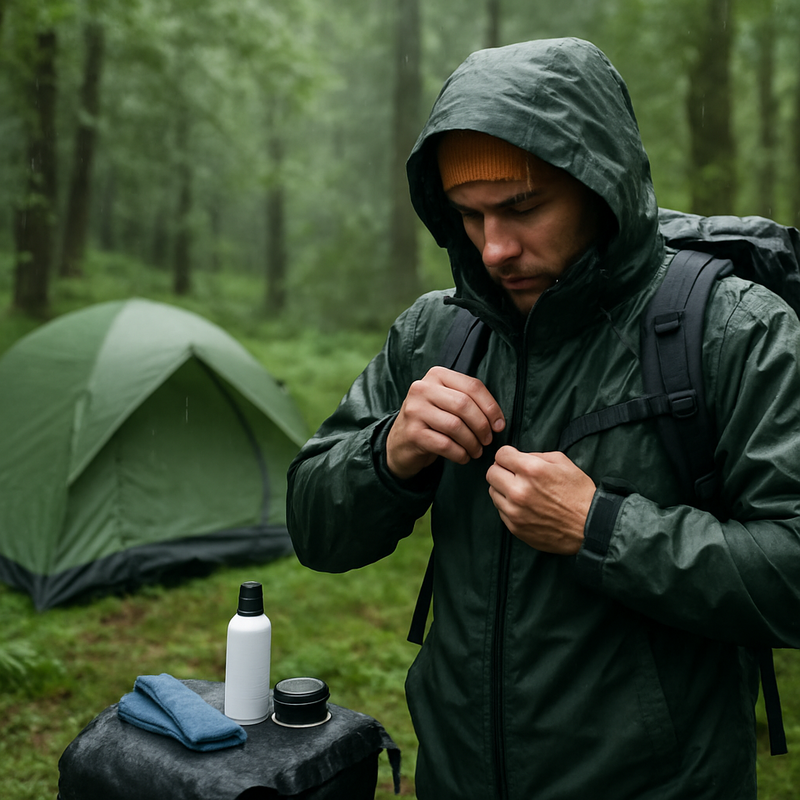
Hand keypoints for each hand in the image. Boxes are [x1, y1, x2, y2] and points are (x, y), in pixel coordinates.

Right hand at [386, 367, 504, 480]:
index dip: (491, 407)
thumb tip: (497, 420)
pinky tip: (463, 456)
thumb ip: (468, 400)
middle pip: (464, 404)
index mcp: (436, 375)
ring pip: (455, 426)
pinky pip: (445, 444)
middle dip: (482, 426)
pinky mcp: (412, 433)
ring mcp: (415, 410)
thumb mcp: (446, 401)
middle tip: (488, 440)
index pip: (472, 386)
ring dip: (472, 442)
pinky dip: (460, 454)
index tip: (499, 425)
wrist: (400, 442)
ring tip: (476, 451)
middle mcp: (422, 388)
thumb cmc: (431, 421)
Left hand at [486, 447, 594, 554]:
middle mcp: (519, 490)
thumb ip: (535, 456)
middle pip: (491, 473)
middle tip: (513, 474)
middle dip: (502, 470)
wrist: (590, 527)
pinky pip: (500, 510)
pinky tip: (524, 505)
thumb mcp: (562, 462)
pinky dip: (508, 505)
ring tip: (520, 491)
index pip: (500, 455)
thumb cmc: (579, 493)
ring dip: (503, 488)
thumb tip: (517, 457)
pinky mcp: (515, 527)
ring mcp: (515, 511)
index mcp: (531, 470)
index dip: (507, 455)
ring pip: (493, 492)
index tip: (512, 459)